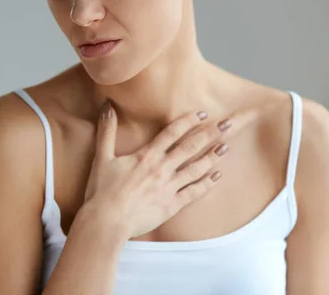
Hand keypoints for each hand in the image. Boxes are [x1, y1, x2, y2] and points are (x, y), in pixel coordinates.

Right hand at [83, 100, 230, 239]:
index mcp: (146, 156)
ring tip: (226, 147)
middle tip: (226, 125)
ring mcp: (168, 188)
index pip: (172, 133)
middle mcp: (161, 169)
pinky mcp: (171, 205)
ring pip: (196, 169)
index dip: (188, 121)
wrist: (106, 222)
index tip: (203, 113)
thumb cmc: (102, 191)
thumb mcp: (102, 157)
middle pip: (190, 148)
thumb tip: (107, 106)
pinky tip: (217, 176)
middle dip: (209, 135)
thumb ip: (107, 131)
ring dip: (212, 157)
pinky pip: (194, 193)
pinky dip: (207, 184)